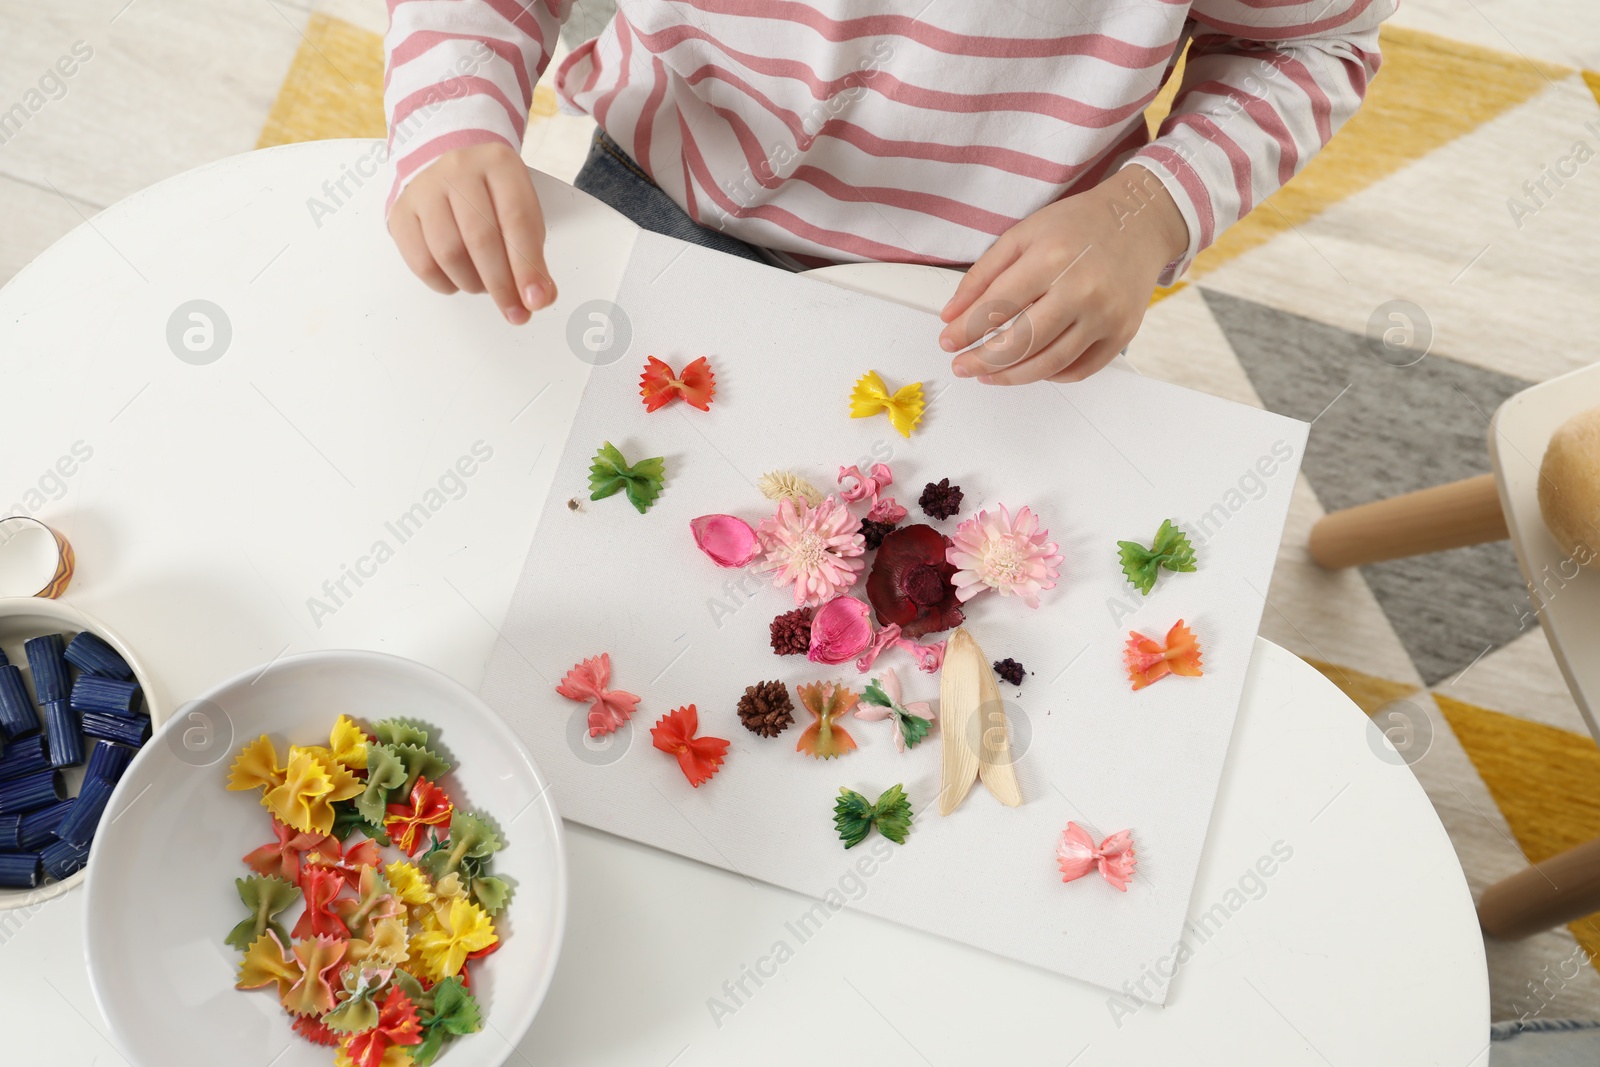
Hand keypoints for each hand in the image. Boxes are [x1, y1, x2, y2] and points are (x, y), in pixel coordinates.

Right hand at [388, 142, 556, 323]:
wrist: (450, 174)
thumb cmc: (492, 199)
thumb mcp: (522, 216)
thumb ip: (534, 256)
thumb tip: (540, 298)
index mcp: (499, 164)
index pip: (516, 220)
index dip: (527, 266)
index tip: (536, 301)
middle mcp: (458, 169)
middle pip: (480, 238)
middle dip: (501, 285)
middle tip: (515, 311)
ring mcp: (425, 189)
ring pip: (448, 252)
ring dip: (473, 283)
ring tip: (485, 286)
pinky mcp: (401, 213)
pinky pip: (421, 262)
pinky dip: (445, 284)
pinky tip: (459, 281)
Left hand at [938, 164, 1187, 384]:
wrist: (1140, 223)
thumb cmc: (1079, 226)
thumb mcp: (1023, 234)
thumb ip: (983, 274)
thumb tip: (952, 315)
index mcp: (1052, 258)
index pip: (996, 307)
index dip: (966, 331)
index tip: (948, 342)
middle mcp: (1082, 289)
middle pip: (1021, 342)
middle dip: (982, 361)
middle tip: (962, 366)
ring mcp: (1105, 315)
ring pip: (1048, 364)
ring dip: (1010, 376)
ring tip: (987, 374)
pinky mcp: (1122, 333)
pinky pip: (1079, 370)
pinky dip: (1048, 376)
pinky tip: (1029, 368)